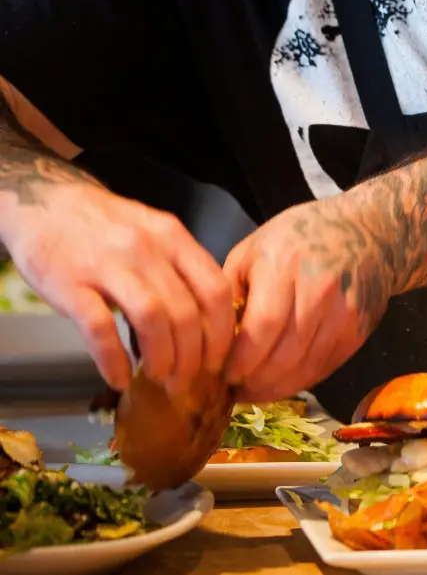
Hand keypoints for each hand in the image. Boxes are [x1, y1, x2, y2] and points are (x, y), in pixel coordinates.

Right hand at [0, 181, 235, 393]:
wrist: (47, 203)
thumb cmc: (105, 225)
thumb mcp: (152, 231)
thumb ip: (178, 267)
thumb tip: (205, 321)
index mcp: (172, 237)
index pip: (214, 289)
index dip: (222, 332)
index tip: (219, 359)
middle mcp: (146, 249)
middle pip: (187, 312)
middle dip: (194, 357)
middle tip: (188, 380)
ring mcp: (109, 266)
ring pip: (152, 320)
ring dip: (162, 359)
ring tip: (161, 378)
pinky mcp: (72, 285)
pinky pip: (101, 330)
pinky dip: (114, 360)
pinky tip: (119, 378)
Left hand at [223, 197, 391, 400]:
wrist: (365, 230)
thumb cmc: (298, 237)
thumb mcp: (252, 249)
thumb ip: (230, 290)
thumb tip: (209, 338)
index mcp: (283, 264)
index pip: (261, 328)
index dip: (241, 360)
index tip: (224, 373)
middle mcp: (317, 288)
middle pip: (284, 355)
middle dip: (255, 381)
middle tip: (237, 389)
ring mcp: (343, 311)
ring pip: (305, 368)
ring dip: (277, 387)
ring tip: (256, 390)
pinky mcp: (358, 329)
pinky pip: (325, 367)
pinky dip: (301, 380)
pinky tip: (284, 380)